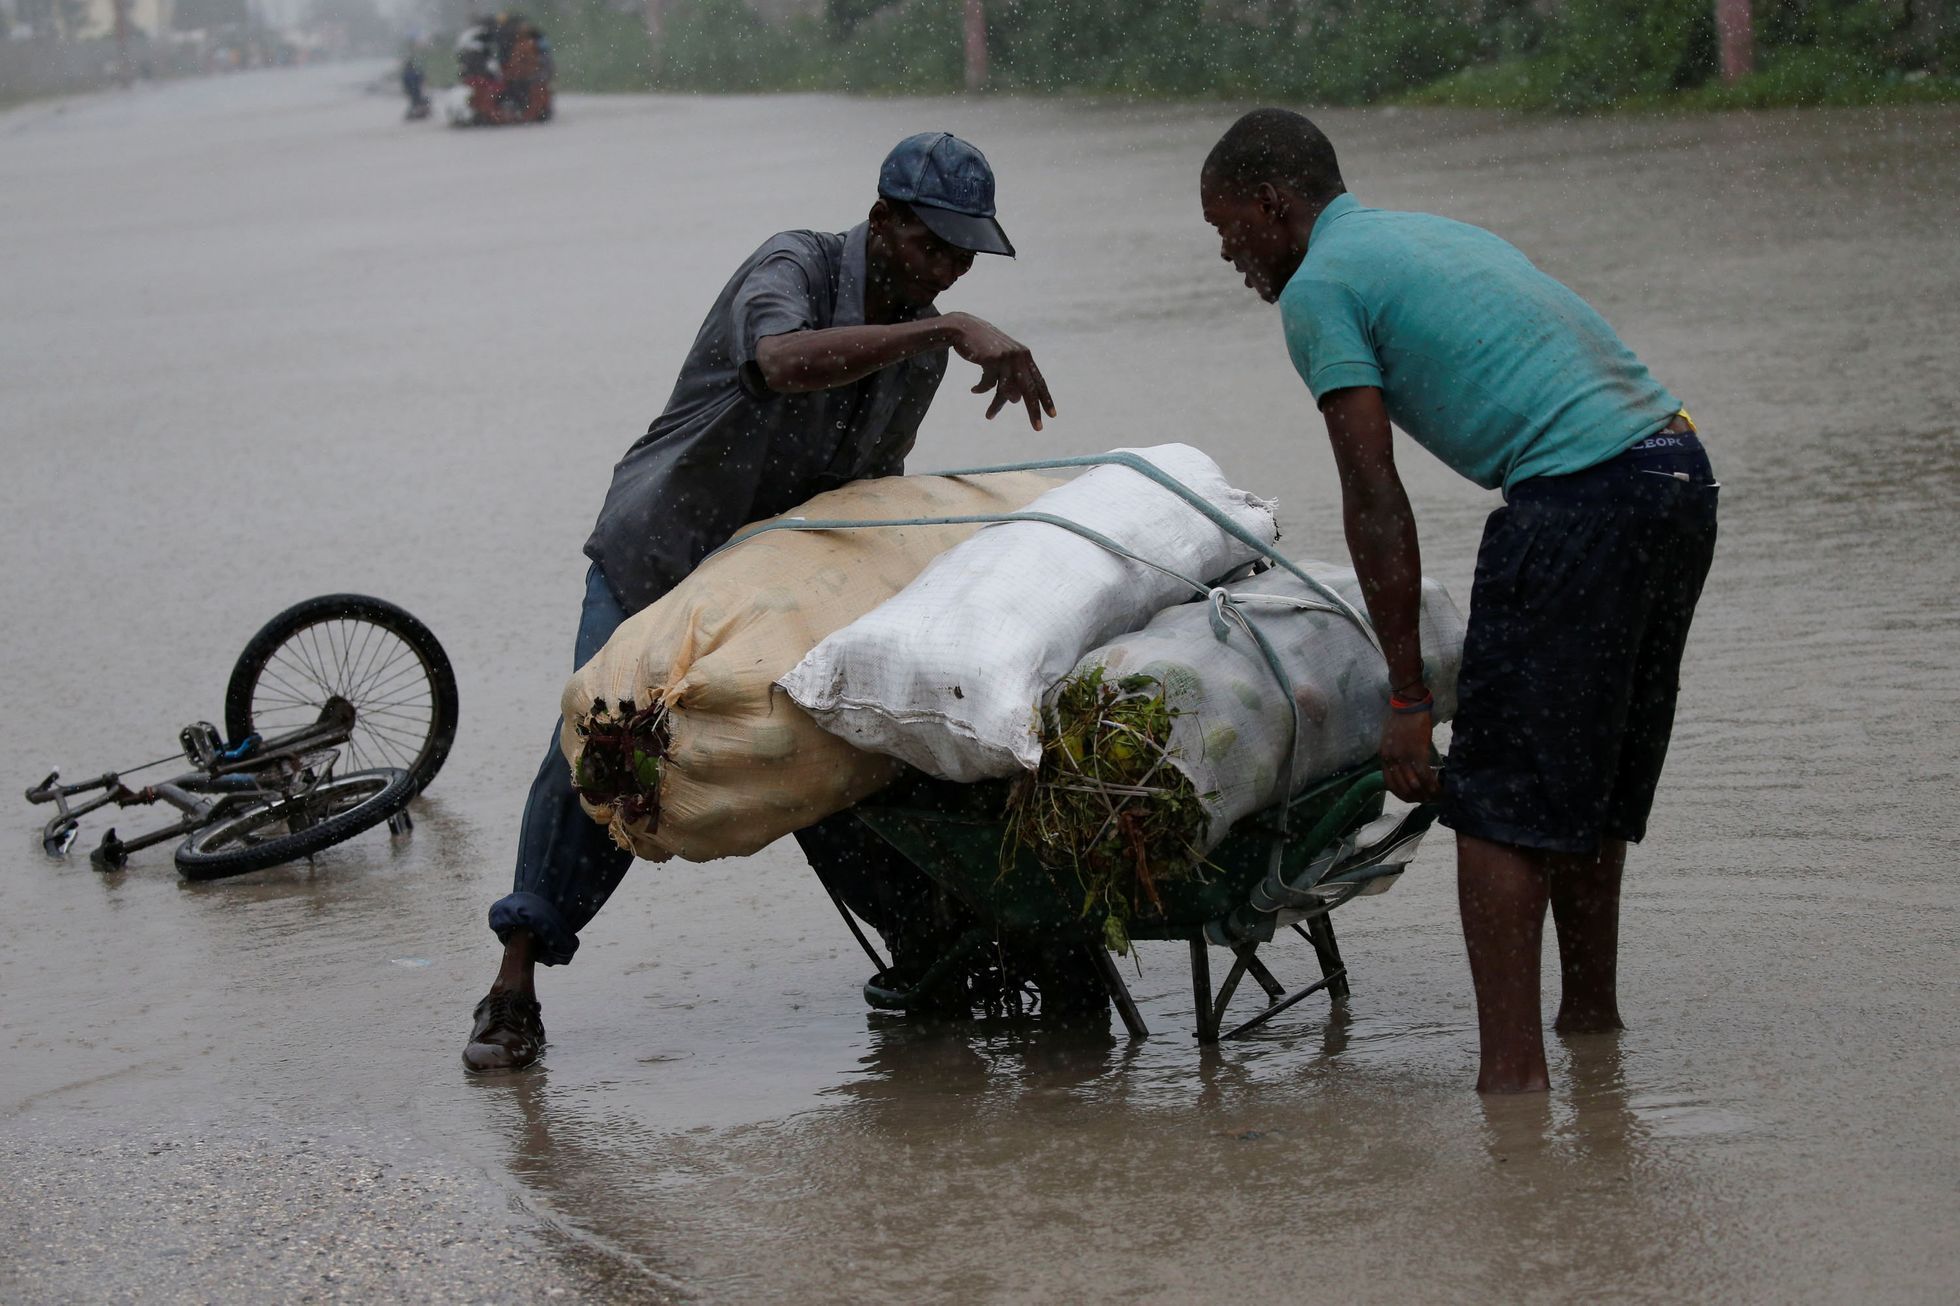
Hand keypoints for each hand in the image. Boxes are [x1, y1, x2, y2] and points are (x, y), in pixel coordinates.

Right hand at [946, 313, 1056, 430]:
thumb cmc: (983, 348)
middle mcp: (1019, 356)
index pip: (1038, 381)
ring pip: (1006, 391)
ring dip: (996, 405)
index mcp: (1025, 356)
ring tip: (989, 416)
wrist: (963, 328)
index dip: (1046, 398)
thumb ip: (1010, 380)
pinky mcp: (992, 359)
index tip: (1052, 415)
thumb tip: (1015, 401)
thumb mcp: (1000, 363)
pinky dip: (982, 389)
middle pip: (1029, 389)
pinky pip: (989, 384)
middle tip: (1038, 428)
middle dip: (1033, 410)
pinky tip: (974, 390)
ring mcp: (1006, 357)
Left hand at [1379, 707, 1440, 802]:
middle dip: (1416, 797)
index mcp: (1384, 756)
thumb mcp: (1391, 738)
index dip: (1401, 795)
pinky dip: (1433, 785)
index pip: (1389, 784)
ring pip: (1414, 785)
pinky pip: (1424, 775)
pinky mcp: (1417, 752)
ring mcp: (1404, 757)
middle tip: (1427, 800)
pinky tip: (1440, 789)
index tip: (1412, 799)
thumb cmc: (1402, 718)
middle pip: (1402, 787)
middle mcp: (1392, 759)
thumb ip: (1395, 753)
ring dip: (1426, 794)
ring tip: (1436, 797)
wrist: (1408, 704)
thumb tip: (1404, 766)